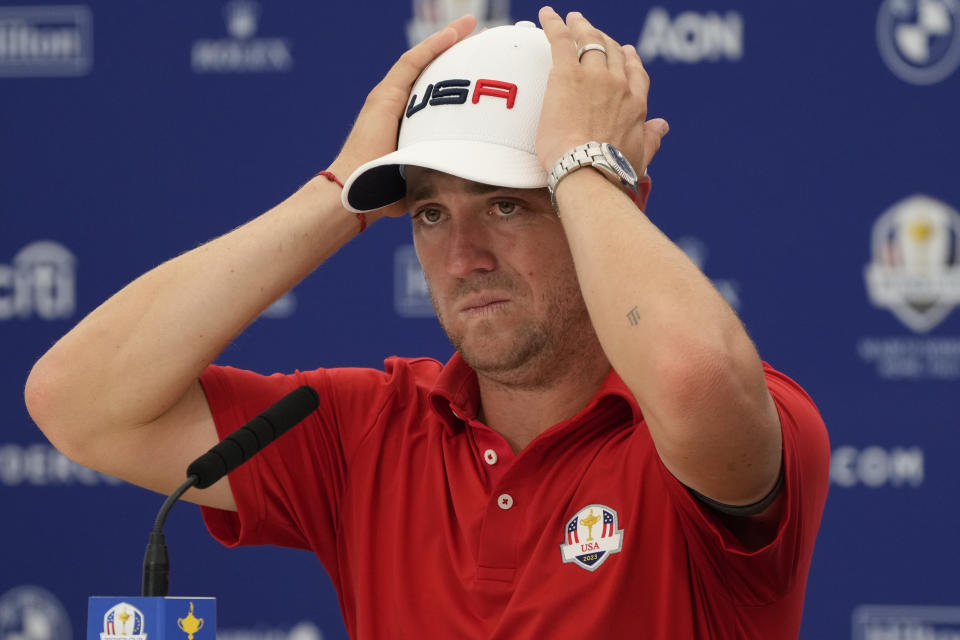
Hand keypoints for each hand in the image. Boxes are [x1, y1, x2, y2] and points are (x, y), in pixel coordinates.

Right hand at [327, 14, 476, 218]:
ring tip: (473, 25)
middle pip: (433, 71)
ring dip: (449, 40)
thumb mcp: (424, 175)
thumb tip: (472, 179)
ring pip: (424, 60)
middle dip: (459, 53)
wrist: (357, 193)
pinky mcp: (385, 96)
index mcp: (409, 122)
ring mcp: (389, 98)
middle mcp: (397, 104)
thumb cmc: (386, 194)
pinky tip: (454, 34)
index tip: (485, 67)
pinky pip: (413, 62)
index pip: (438, 92)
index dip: (460, 77)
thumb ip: (442, 169)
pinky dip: (434, 46)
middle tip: (487, 40)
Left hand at [536, 7, 667, 175]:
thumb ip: (652, 138)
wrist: (588, 170)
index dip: (628, 59)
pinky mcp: (567, 74)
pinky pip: (562, 40)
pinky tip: (548, 14)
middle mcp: (618, 85)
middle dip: (603, 39)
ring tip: (573, 19)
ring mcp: (593, 76)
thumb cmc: (612, 171)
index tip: (625, 51)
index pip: (635, 72)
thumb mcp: (641, 156)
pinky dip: (554, 24)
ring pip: (590, 41)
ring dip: (582, 27)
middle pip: (612, 52)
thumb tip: (663, 125)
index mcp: (636, 104)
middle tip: (592, 32)